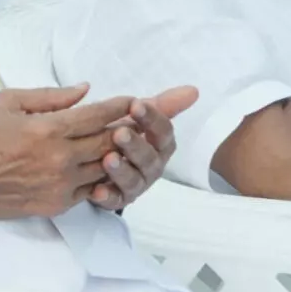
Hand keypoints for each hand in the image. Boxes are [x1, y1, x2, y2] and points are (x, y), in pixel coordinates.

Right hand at [0, 85, 136, 218]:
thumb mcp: (10, 101)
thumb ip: (52, 95)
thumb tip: (85, 89)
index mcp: (50, 129)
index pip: (98, 115)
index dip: (120, 106)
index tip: (133, 99)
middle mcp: (62, 157)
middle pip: (109, 140)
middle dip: (129, 128)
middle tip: (144, 119)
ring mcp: (63, 183)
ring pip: (106, 166)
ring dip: (121, 153)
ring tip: (133, 142)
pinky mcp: (60, 203)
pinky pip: (93, 188)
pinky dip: (105, 176)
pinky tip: (112, 166)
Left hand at [88, 86, 199, 209]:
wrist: (101, 160)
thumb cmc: (126, 135)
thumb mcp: (140, 117)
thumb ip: (163, 104)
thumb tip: (194, 90)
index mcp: (161, 145)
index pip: (163, 131)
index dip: (151, 118)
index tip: (135, 105)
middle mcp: (152, 167)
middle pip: (149, 158)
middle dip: (135, 146)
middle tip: (119, 133)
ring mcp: (136, 185)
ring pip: (133, 180)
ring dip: (121, 170)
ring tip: (107, 159)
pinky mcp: (117, 200)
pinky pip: (114, 201)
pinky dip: (106, 197)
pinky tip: (96, 190)